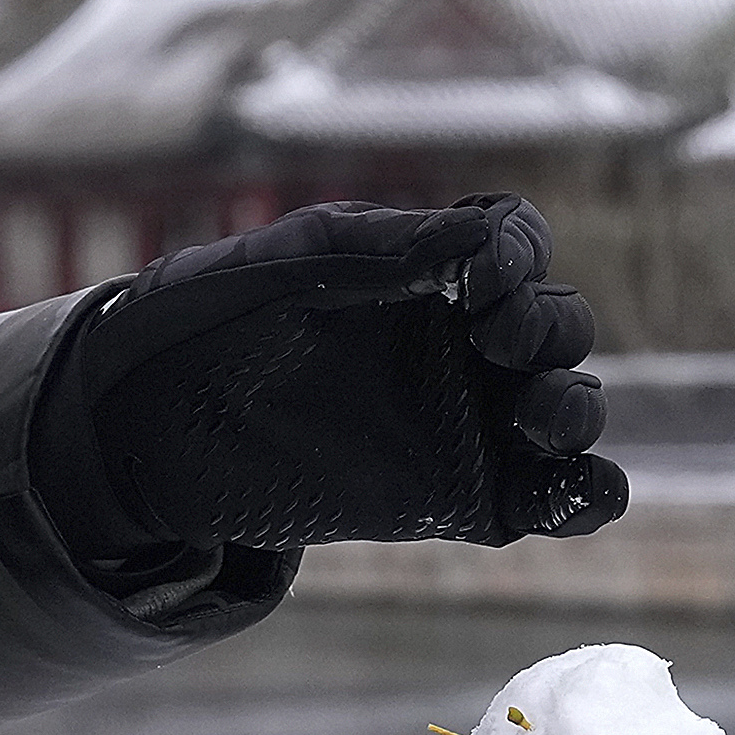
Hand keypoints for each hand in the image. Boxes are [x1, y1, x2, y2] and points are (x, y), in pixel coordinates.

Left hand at [26, 193, 626, 555]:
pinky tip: (571, 491)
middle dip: (549, 330)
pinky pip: (556, 498)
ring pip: (575, 409)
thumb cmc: (209, 319)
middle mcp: (463, 343)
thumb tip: (486, 233)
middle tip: (493, 343)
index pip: (520, 245)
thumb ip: (390, 245)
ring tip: (532, 416)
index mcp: (430, 270)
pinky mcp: (463, 501)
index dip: (521, 257)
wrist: (147, 428)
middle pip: (560, 326)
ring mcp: (468, 423)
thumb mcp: (290, 261)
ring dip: (578, 409)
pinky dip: (587, 496)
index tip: (478, 281)